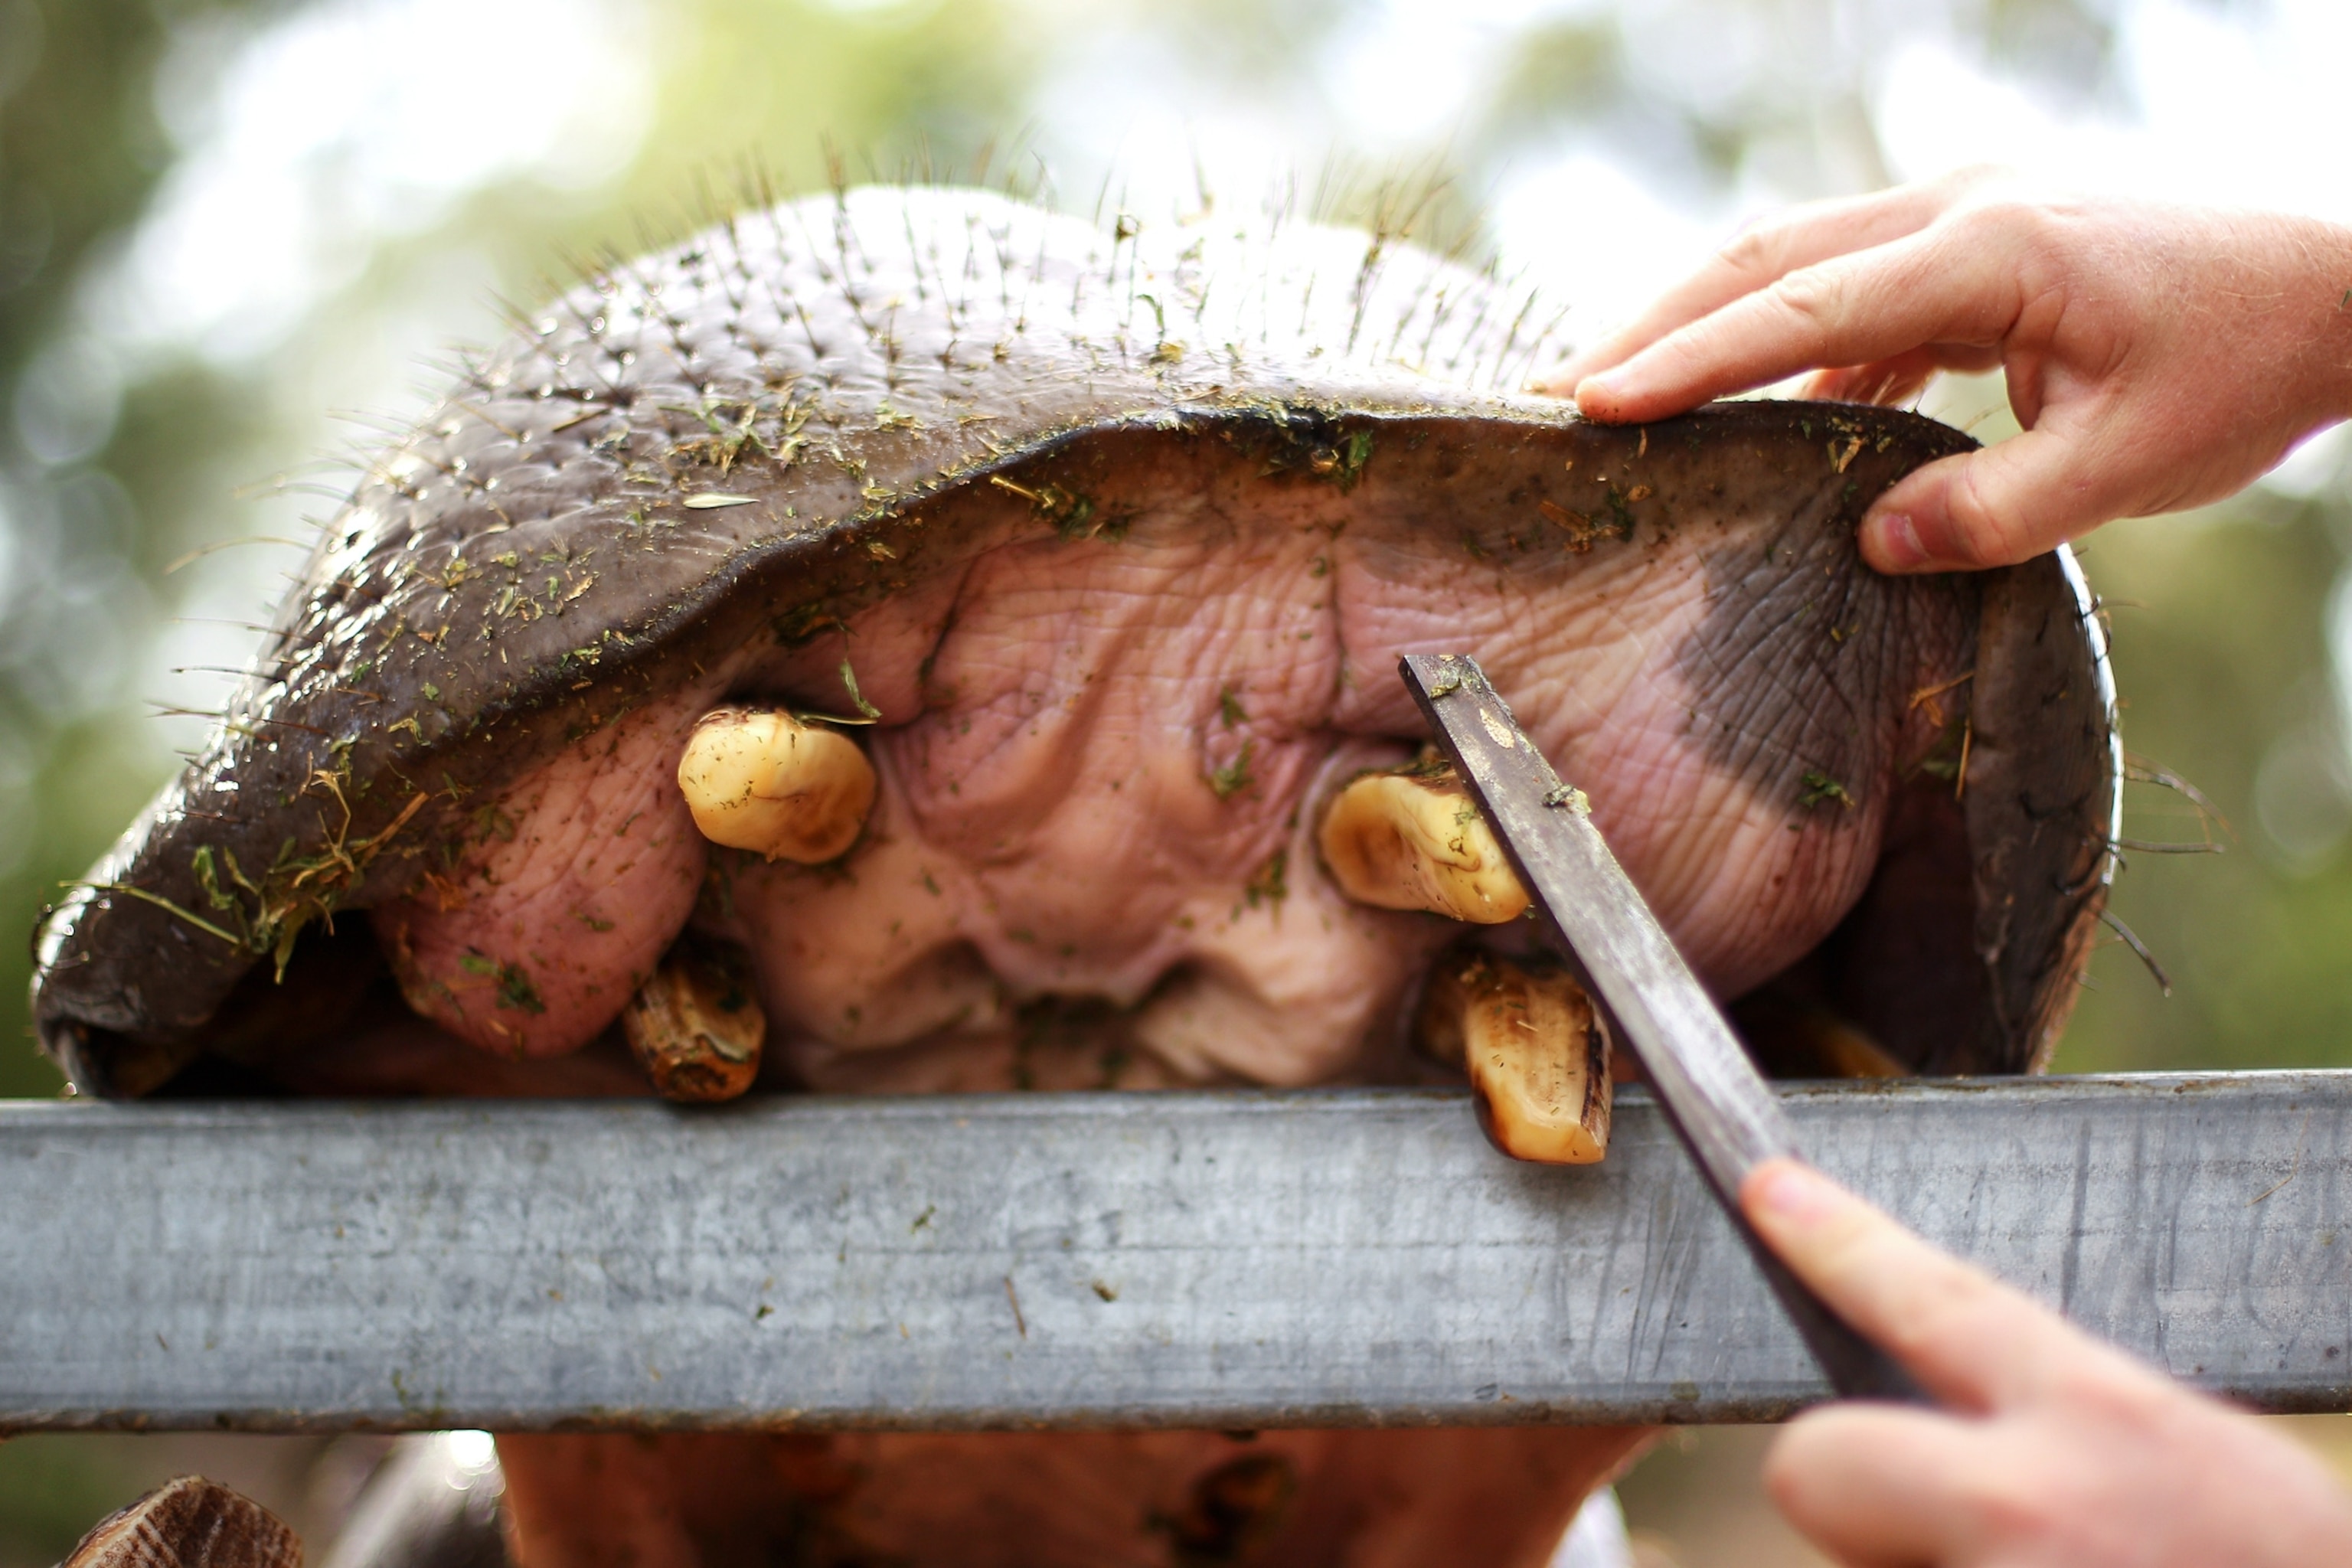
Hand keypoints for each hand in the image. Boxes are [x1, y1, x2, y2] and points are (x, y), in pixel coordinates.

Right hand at [1539, 168, 2351, 571]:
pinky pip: (1855, 296)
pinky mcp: (1976, 246)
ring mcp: (1965, 216)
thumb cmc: (2247, 364)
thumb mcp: (2131, 464)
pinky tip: (1763, 424)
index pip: (1799, 304)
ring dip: (1710, 333)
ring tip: (1625, 406)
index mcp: (1990, 248)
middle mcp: (1960, 208)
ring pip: (1797, 265)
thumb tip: (1868, 545)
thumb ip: (1994, 513)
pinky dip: (1793, 355)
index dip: (1685, 359)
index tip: (1589, 403)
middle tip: (1557, 395)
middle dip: (1655, 326)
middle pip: (1766, 256)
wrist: (2339, 284)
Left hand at [1740, 1158, 2351, 1565]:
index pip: (1934, 1298)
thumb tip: (1982, 1426)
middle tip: (1940, 1538)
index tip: (1770, 1192)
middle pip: (1814, 1463)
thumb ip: (2083, 1431)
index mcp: (2110, 1425)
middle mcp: (2031, 1510)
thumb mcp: (2222, 1485)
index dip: (1840, 1244)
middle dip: (1852, 1497)